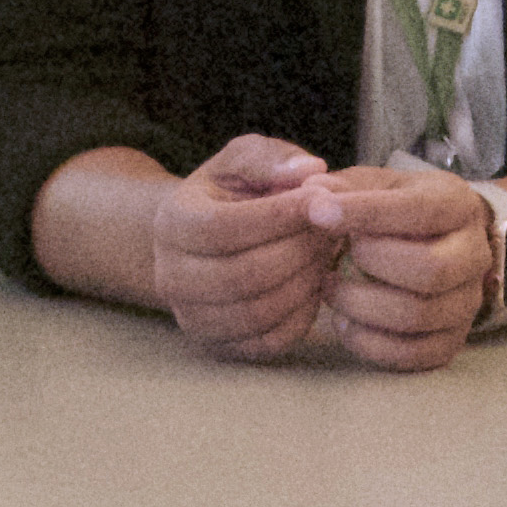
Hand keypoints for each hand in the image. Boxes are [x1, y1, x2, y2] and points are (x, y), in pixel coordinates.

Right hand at [146, 136, 340, 363]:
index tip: (327, 201)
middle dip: (301, 250)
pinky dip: (303, 314)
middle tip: (335, 228)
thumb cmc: (230, 195)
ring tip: (326, 252)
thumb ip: (272, 160)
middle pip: (244, 275)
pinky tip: (314, 283)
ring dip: (306, 281)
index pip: (224, 228)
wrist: (204, 242)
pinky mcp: (219, 346)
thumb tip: (311, 171)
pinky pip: (270, 341)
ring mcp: (192, 317)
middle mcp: (171, 276)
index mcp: (172, 223)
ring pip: (259, 312)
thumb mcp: (243, 161)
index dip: (281, 216)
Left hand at [307, 165, 498, 372]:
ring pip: (419, 315)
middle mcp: (476, 253)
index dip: (365, 212)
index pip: (418, 210)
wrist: (436, 243)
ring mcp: (468, 301)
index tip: (317, 212)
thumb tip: (312, 194)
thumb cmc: (396, 212)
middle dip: (370, 265)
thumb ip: (344, 187)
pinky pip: (414, 354)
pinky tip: (345, 323)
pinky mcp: (453, 340)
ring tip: (331, 291)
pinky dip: (369, 343)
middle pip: (431, 268)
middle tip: (332, 260)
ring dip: (360, 306)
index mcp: (458, 205)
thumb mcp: (375, 185)